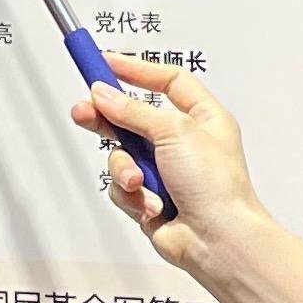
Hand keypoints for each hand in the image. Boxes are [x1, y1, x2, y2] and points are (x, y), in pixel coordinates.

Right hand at [69, 52, 270, 281]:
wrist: (217, 240)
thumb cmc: (218, 188)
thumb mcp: (175, 132)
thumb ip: (134, 110)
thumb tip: (106, 95)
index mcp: (202, 118)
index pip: (167, 81)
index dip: (136, 69)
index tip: (107, 63)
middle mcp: (183, 142)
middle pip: (134, 117)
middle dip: (108, 118)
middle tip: (85, 111)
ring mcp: (165, 171)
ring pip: (122, 156)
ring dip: (126, 169)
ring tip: (140, 182)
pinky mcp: (149, 197)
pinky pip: (122, 187)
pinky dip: (133, 195)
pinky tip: (151, 204)